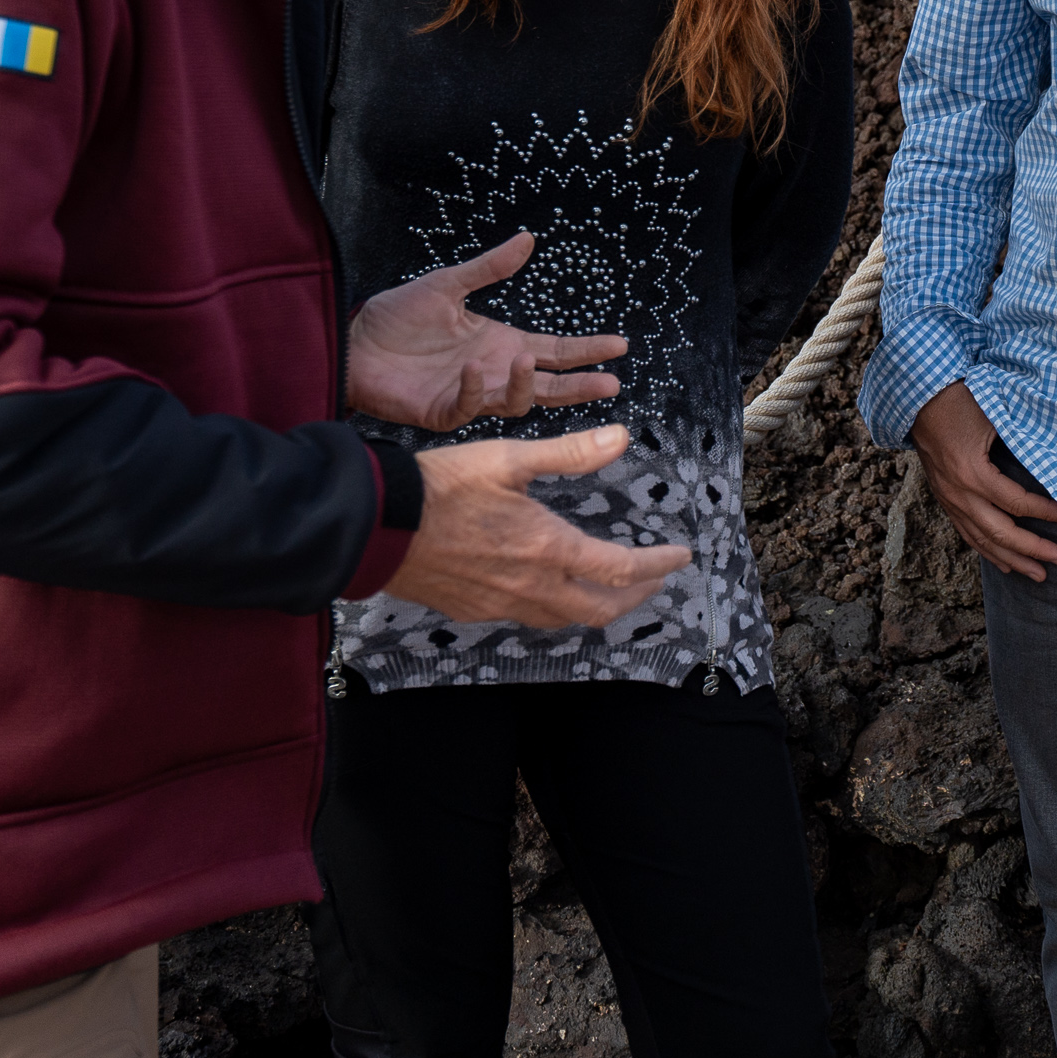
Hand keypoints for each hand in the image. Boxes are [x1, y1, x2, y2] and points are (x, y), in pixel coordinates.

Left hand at [347, 232, 626, 430]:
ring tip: (527, 361)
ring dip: (524, 385)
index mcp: (501, 344)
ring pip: (514, 402)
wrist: (353, 342)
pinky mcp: (442, 410)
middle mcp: (494, 372)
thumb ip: (489, 267)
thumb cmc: (397, 317)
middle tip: (609, 383)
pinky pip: (468, 406)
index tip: (618, 346)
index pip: (554, 352)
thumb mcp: (448, 284)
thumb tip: (527, 239)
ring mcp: (471, 394)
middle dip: (579, 386)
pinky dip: (474, 391)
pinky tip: (473, 369)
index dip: (586, 351)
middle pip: (548, 385)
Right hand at [386, 426, 687, 627]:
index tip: (681, 557)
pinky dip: (557, 607)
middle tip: (654, 579)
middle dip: (636, 596)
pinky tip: (551, 588)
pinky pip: (529, 617)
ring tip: (612, 586)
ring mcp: (501, 604)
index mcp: (547, 548)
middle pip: (601, 608)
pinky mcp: (474, 610)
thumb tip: (621, 439)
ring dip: (597, 605)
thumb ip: (569, 453)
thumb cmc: (440, 486)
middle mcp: (531, 586)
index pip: (621, 570)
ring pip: (565, 618)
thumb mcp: (508, 458)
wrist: (376, 526)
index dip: (658, 566)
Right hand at [915, 382, 1056, 581]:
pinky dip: (988, 552)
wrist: (919, 398)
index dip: (1048, 514)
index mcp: (973, 474)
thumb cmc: (961, 402)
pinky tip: (1005, 564)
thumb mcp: (996, 417)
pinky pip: (967, 534)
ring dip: (1013, 560)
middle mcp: (959, 494)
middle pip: (1001, 533)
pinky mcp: (945, 499)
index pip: (1018, 504)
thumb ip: (1022, 443)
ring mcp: (949, 500)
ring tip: (1039, 575)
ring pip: (983, 541)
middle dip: (1035, 550)